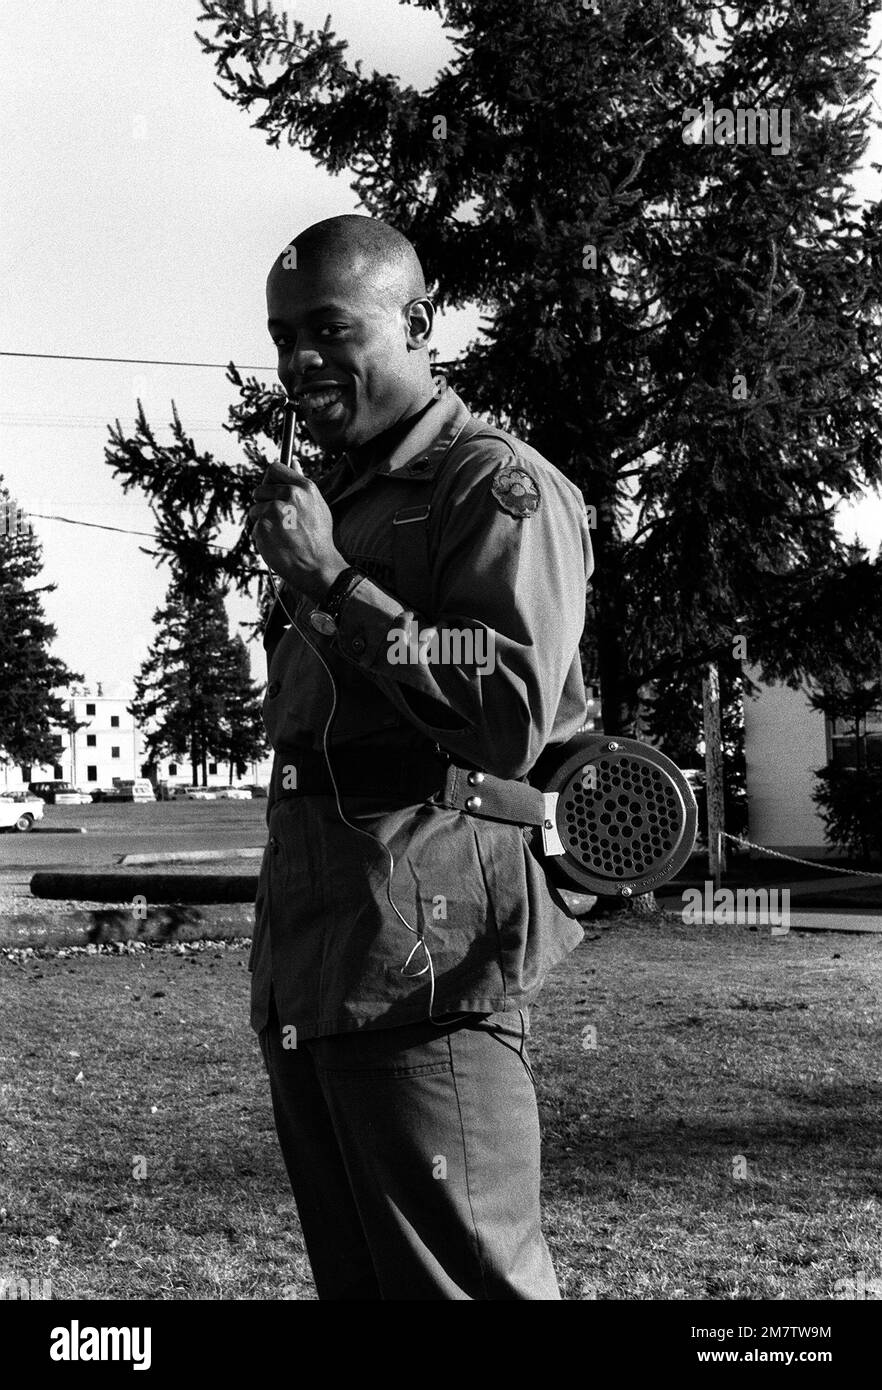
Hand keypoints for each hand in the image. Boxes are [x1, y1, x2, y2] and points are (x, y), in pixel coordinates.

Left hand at [248, 461, 347, 599]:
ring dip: (262, 522)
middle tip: (280, 521)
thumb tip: (293, 461)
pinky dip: (262, 537)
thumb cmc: (319, 538)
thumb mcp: (317, 505)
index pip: (274, 469)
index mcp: (304, 487)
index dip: (269, 480)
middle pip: (259, 490)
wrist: (318, 567)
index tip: (271, 491)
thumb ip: (301, 483)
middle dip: (264, 504)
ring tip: (281, 535)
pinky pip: (254, 528)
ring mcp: (274, 511)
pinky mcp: (262, 527)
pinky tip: (278, 544)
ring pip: (254, 510)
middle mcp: (289, 495)